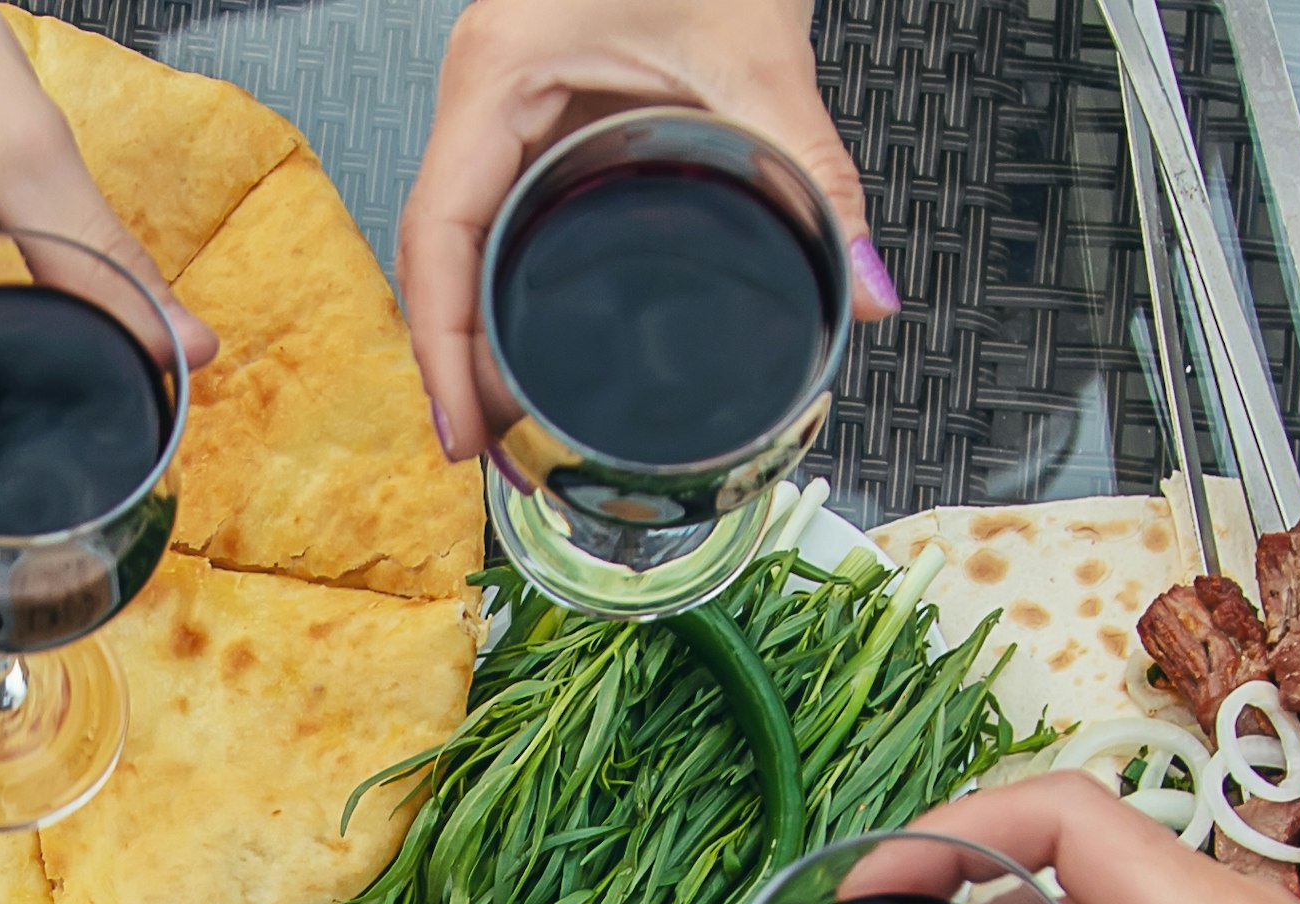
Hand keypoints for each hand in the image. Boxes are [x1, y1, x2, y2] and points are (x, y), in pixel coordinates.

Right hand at [401, 0, 890, 467]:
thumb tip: (864, 290)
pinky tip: (522, 339)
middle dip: (452, 359)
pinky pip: (490, 207)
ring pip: (455, 234)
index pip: (440, 231)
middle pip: (435, 249)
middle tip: (495, 453)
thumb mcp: (763, 55)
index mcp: (500, 71)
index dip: (441, 346)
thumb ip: (817, 173)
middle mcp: (479, 89)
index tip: (466, 435)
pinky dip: (496, 280)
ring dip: (468, 327)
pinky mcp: (529, 106)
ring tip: (505, 421)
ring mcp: (496, 98)